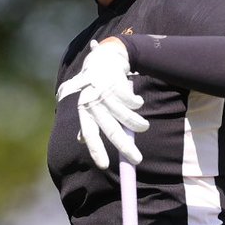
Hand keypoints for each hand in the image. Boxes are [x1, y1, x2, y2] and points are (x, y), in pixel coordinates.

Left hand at [56, 40, 148, 167]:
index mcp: (84, 110)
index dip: (95, 150)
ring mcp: (104, 92)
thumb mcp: (88, 103)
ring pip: (126, 117)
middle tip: (137, 160)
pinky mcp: (116, 83)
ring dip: (138, 124)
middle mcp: (92, 102)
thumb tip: (81, 141)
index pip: (89, 133)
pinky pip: (133, 103)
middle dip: (125, 147)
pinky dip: (137, 105)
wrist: (105, 58)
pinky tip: (136, 101)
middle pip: (111, 130)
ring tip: (143, 126)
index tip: (104, 166)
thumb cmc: (96, 86)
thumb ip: (87, 121)